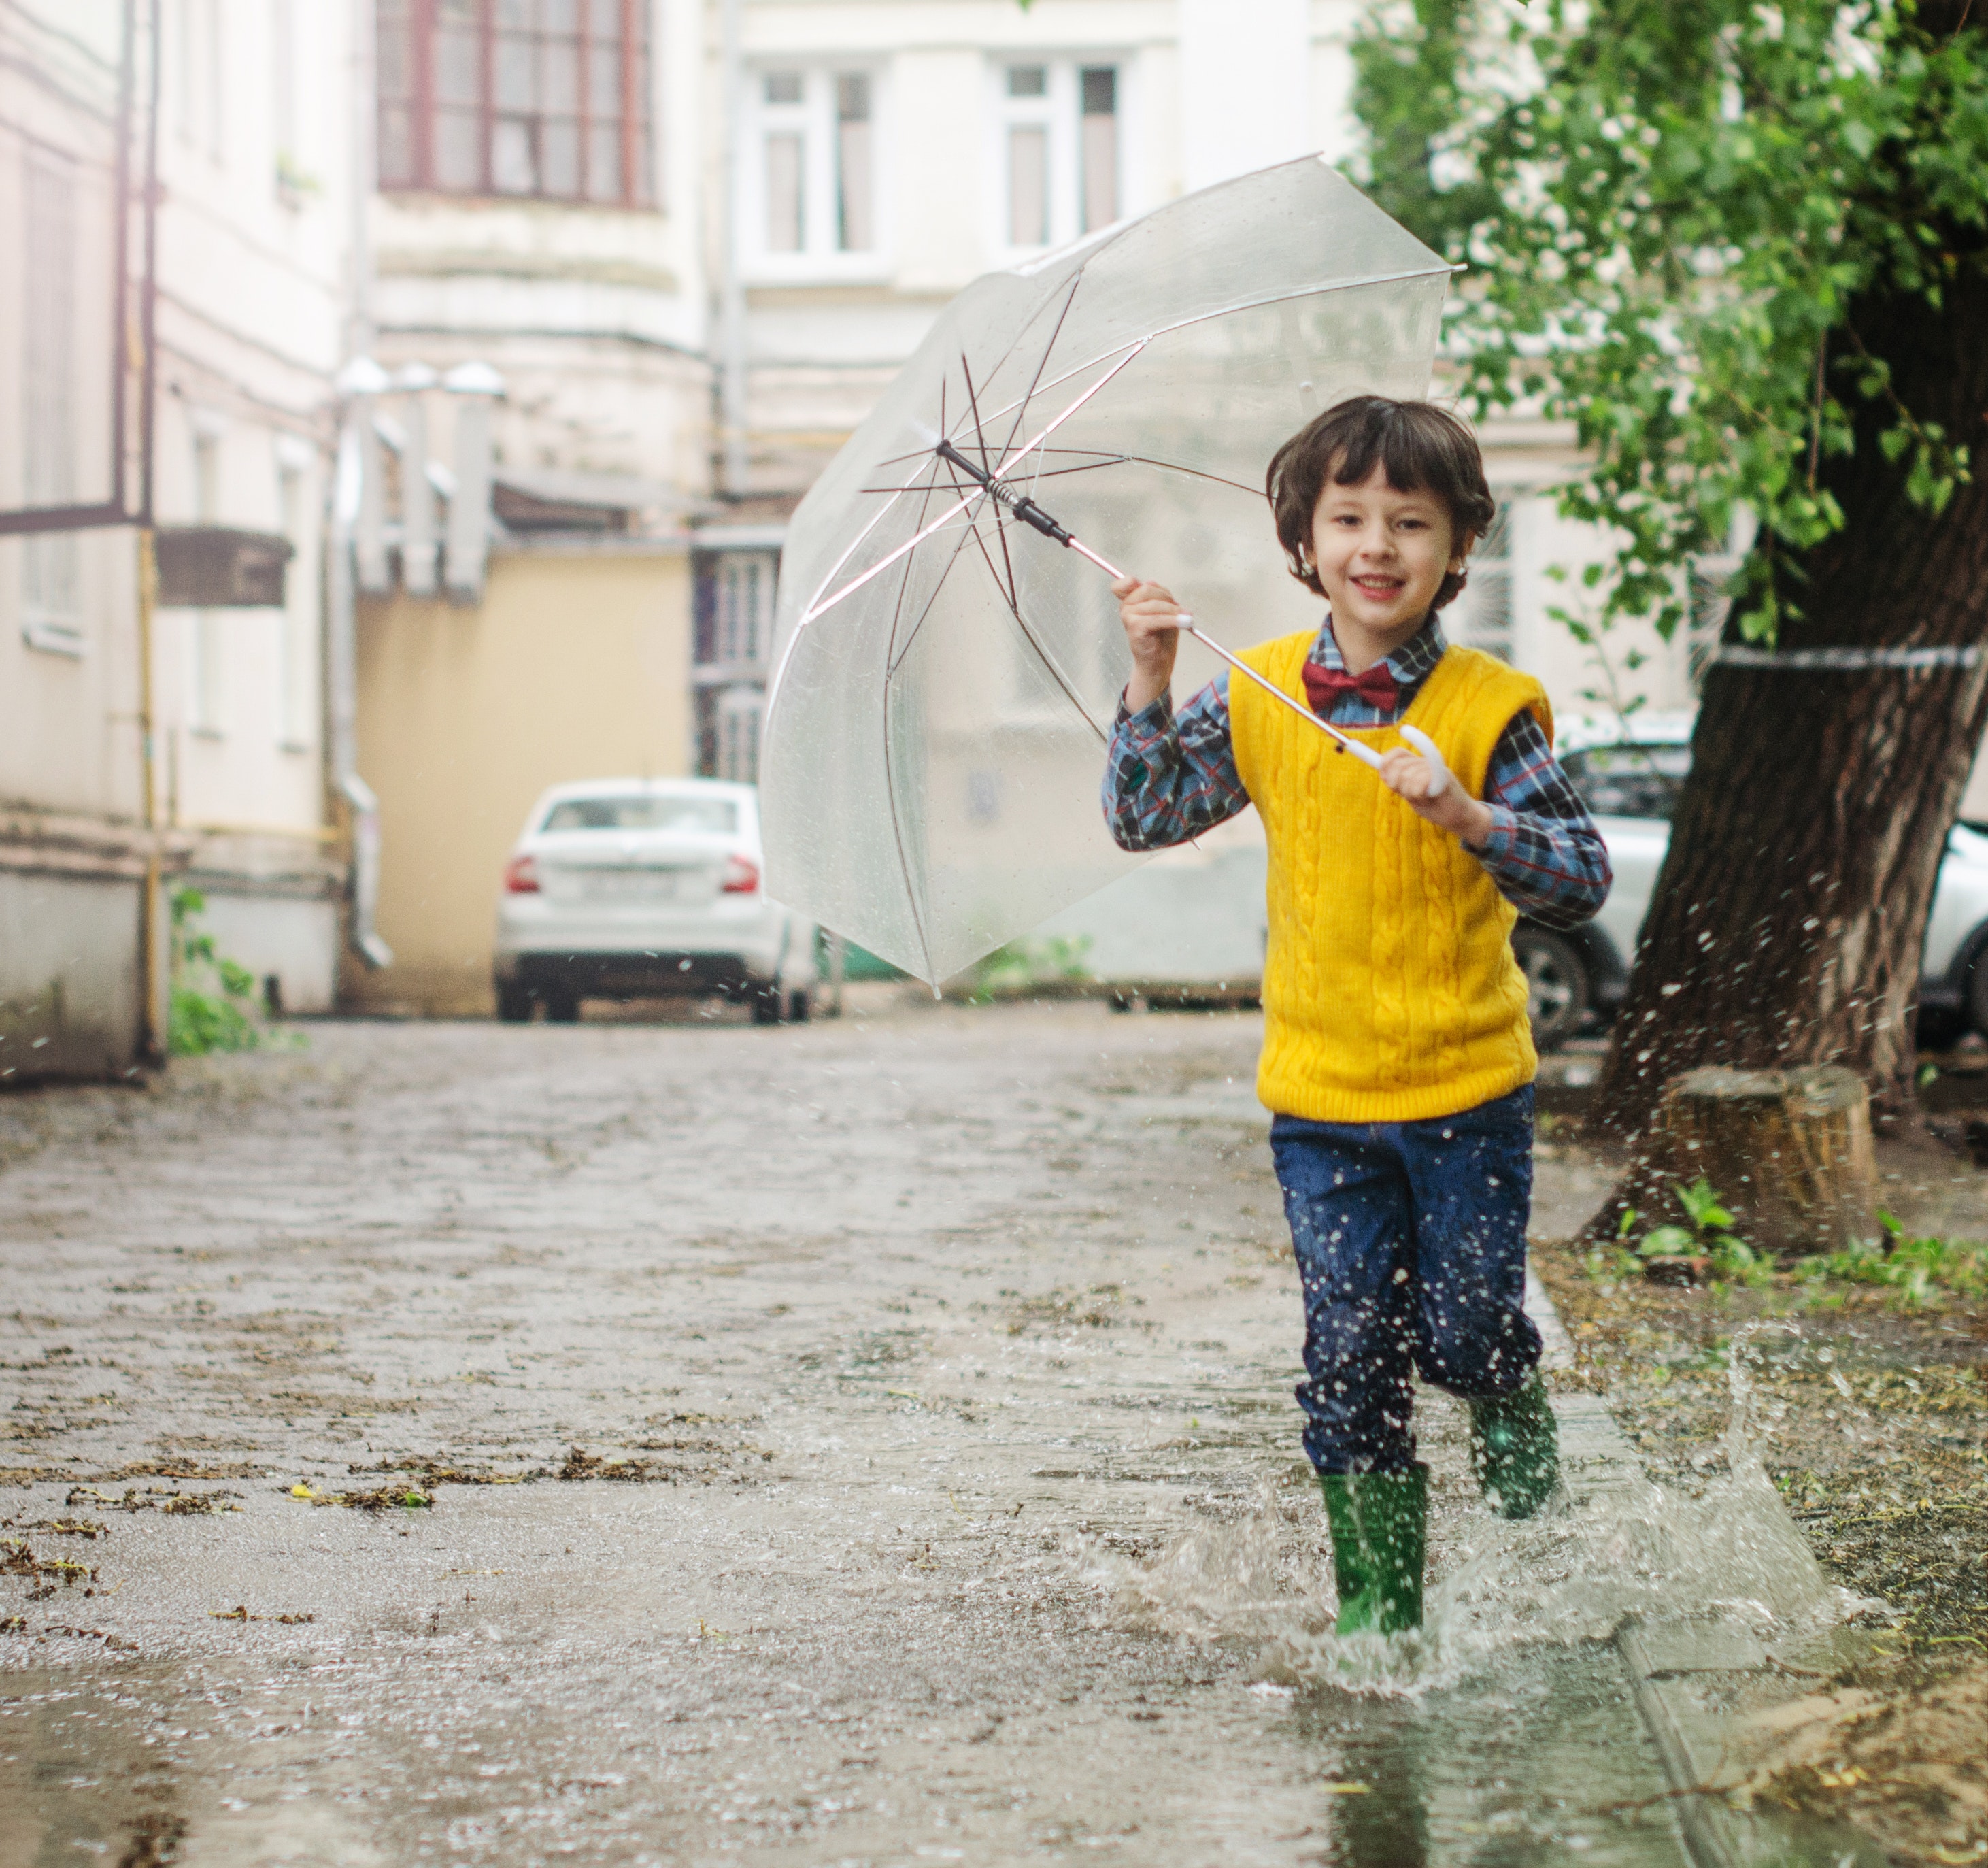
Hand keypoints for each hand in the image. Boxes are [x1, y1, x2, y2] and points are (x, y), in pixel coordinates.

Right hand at [1113, 575, 1185, 713]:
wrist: (1158, 663)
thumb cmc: (1160, 637)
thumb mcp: (1162, 610)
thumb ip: (1157, 595)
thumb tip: (1151, 582)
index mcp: (1129, 601)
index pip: (1124, 583)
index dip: (1132, 582)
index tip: (1149, 588)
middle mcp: (1125, 608)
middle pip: (1147, 589)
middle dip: (1167, 598)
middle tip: (1180, 610)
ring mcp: (1128, 617)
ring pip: (1154, 604)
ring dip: (1174, 611)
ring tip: (1187, 618)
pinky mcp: (1135, 628)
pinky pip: (1157, 618)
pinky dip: (1172, 620)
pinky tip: (1185, 623)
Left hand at [1378, 743, 1494, 846]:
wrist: (1461, 817)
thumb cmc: (1436, 807)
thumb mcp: (1413, 796)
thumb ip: (1400, 784)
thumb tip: (1384, 774)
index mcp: (1418, 765)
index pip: (1398, 753)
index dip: (1386, 761)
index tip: (1384, 774)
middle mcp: (1426, 762)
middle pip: (1398, 766)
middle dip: (1398, 784)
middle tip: (1412, 795)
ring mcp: (1436, 767)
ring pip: (1408, 776)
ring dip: (1412, 793)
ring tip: (1425, 799)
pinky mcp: (1444, 775)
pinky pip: (1422, 779)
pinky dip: (1419, 791)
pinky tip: (1427, 795)